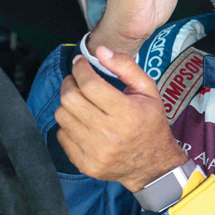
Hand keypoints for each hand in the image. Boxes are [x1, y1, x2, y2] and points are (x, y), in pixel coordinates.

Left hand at [55, 46, 187, 192]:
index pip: (90, 84)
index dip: (80, 68)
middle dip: (70, 83)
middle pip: (71, 99)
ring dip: (68, 103)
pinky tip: (82, 122)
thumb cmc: (151, 122)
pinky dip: (68, 125)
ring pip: (62, 116)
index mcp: (127, 113)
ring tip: (80, 101)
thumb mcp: (148, 90)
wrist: (153, 164)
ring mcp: (95, 152)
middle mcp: (110, 134)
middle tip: (76, 80)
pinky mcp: (85, 164)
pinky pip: (62, 136)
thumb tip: (100, 50)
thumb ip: (126, 66)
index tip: (80, 63)